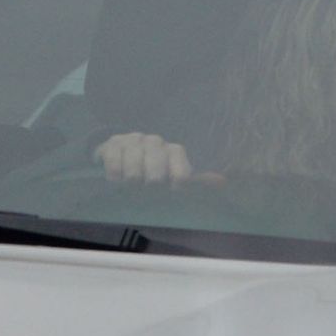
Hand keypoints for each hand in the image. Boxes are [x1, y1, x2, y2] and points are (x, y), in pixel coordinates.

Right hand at [93, 132, 221, 185]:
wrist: (120, 160)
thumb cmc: (151, 173)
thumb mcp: (174, 179)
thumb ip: (197, 182)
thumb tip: (221, 181)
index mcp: (174, 151)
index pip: (181, 174)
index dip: (175, 189)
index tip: (170, 195)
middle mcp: (156, 142)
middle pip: (156, 175)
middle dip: (149, 189)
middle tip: (145, 192)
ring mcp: (134, 140)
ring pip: (134, 169)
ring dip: (131, 184)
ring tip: (129, 188)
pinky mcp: (113, 143)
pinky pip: (114, 161)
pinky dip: (114, 176)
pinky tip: (115, 180)